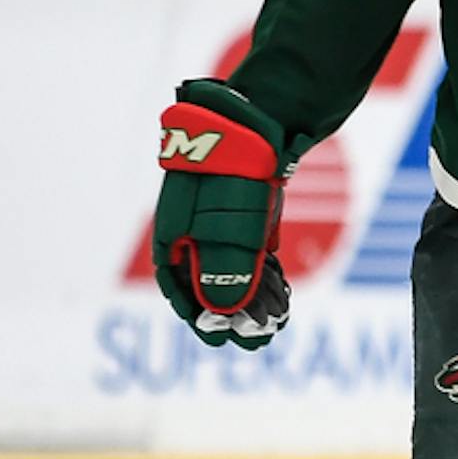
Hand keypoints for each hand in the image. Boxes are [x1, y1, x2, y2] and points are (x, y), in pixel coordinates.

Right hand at [153, 80, 294, 349]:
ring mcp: (225, 215)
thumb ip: (224, 273)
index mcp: (175, 232)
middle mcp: (195, 226)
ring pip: (234, 265)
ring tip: (275, 324)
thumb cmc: (235, 173)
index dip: (197, 315)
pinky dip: (265, 271)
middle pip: (208, 279)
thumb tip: (225, 315)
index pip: (177, 285)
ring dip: (253, 297)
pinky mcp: (253, 206)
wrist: (262, 116)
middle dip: (232, 314)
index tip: (218, 342)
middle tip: (258, 341)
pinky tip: (282, 295)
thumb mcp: (227, 228)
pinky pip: (254, 248)